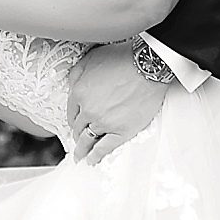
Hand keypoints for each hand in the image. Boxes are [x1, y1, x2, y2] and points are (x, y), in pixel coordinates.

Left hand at [67, 41, 169, 162]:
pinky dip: (97, 156)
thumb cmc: (122, 58)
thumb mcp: (91, 58)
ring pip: (88, 140)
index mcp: (79, 93)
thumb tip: (71, 87)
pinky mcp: (122, 131)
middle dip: (76, 135)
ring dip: (82, 150)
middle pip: (78, 128)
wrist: (147, 66)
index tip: (74, 125)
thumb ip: (77, 74)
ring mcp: (104, 123)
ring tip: (80, 157)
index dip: (73, 119)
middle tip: (76, 142)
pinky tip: (93, 161)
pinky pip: (105, 148)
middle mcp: (88, 110)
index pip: (71, 112)